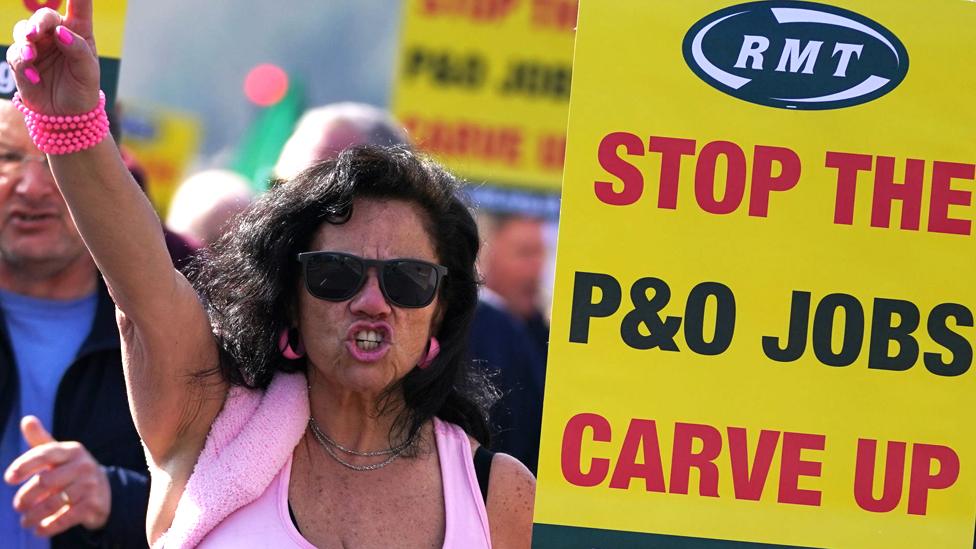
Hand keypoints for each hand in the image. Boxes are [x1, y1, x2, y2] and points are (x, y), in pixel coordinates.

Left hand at [3, 416, 110, 536]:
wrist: (105, 490)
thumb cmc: (72, 470)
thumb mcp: (59, 455)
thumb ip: (41, 440)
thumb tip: (26, 419)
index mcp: (72, 450)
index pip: (45, 454)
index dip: (25, 465)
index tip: (9, 478)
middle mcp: (83, 465)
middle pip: (46, 481)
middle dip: (26, 496)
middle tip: (17, 505)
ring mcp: (90, 485)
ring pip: (54, 502)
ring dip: (34, 515)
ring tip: (25, 521)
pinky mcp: (93, 505)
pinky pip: (67, 517)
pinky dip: (50, 526)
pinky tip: (39, 530)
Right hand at [5, 0, 99, 114]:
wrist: (68, 114)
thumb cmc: (83, 88)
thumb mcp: (89, 72)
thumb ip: (78, 50)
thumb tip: (61, 33)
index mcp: (78, 29)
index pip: (78, 3)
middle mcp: (56, 33)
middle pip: (43, 16)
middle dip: (39, 22)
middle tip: (37, 34)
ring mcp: (37, 45)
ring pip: (24, 31)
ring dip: (27, 42)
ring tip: (33, 56)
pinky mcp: (23, 60)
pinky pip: (17, 55)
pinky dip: (23, 64)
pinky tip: (33, 77)